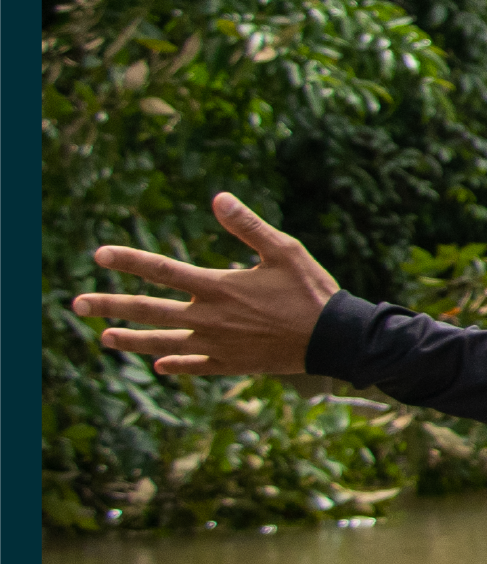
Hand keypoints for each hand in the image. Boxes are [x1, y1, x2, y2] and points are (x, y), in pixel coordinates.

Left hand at [71, 193, 339, 377]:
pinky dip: (175, 364)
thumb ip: (247, 226)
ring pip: (161, 343)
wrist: (334, 339)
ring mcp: (217, 345)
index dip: (129, 260)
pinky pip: (194, 366)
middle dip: (109, 305)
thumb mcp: (284, 251)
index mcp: (218, 287)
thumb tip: (218, 198)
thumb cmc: (311, 290)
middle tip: (76, 304)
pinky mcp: (232, 364)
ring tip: (104, 338)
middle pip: (148, 311)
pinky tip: (159, 364)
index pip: (162, 270)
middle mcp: (209, 318)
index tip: (99, 254)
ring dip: (129, 340)